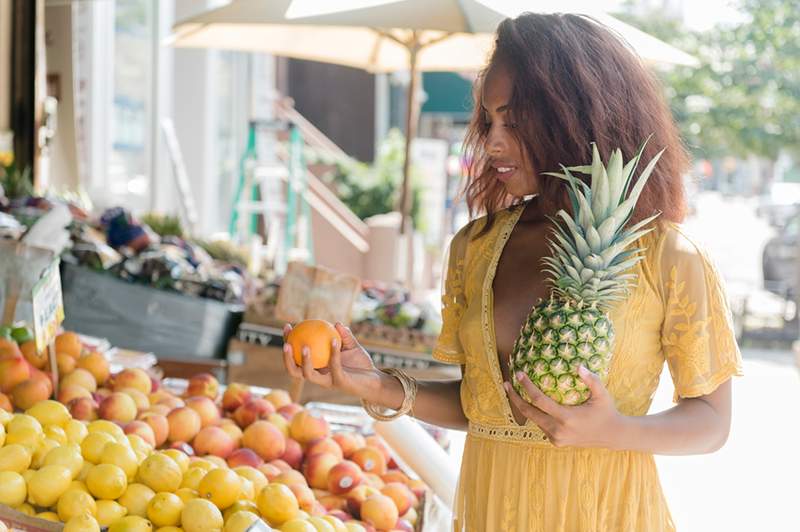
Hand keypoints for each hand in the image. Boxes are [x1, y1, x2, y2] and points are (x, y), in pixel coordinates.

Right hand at [282, 322, 381, 399]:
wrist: (376, 381)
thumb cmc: (361, 364)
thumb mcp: (352, 347)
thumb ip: (344, 336)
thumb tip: (337, 323)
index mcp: (317, 368)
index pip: (297, 357)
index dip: (288, 343)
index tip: (287, 327)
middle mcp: (319, 376)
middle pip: (294, 371)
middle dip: (286, 358)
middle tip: (286, 341)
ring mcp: (328, 381)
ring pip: (309, 375)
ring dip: (305, 360)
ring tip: (304, 346)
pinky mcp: (340, 382)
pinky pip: (334, 366)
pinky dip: (333, 352)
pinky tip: (334, 340)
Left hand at [504, 367, 627, 448]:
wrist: (612, 436)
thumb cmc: (606, 411)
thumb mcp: (602, 394)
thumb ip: (592, 380)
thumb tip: (578, 365)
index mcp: (567, 418)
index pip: (539, 401)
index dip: (526, 387)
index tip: (518, 374)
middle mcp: (558, 430)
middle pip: (529, 413)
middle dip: (515, 398)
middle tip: (506, 383)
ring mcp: (556, 438)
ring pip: (533, 420)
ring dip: (523, 406)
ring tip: (513, 391)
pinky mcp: (556, 442)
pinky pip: (541, 426)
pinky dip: (535, 415)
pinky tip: (530, 403)